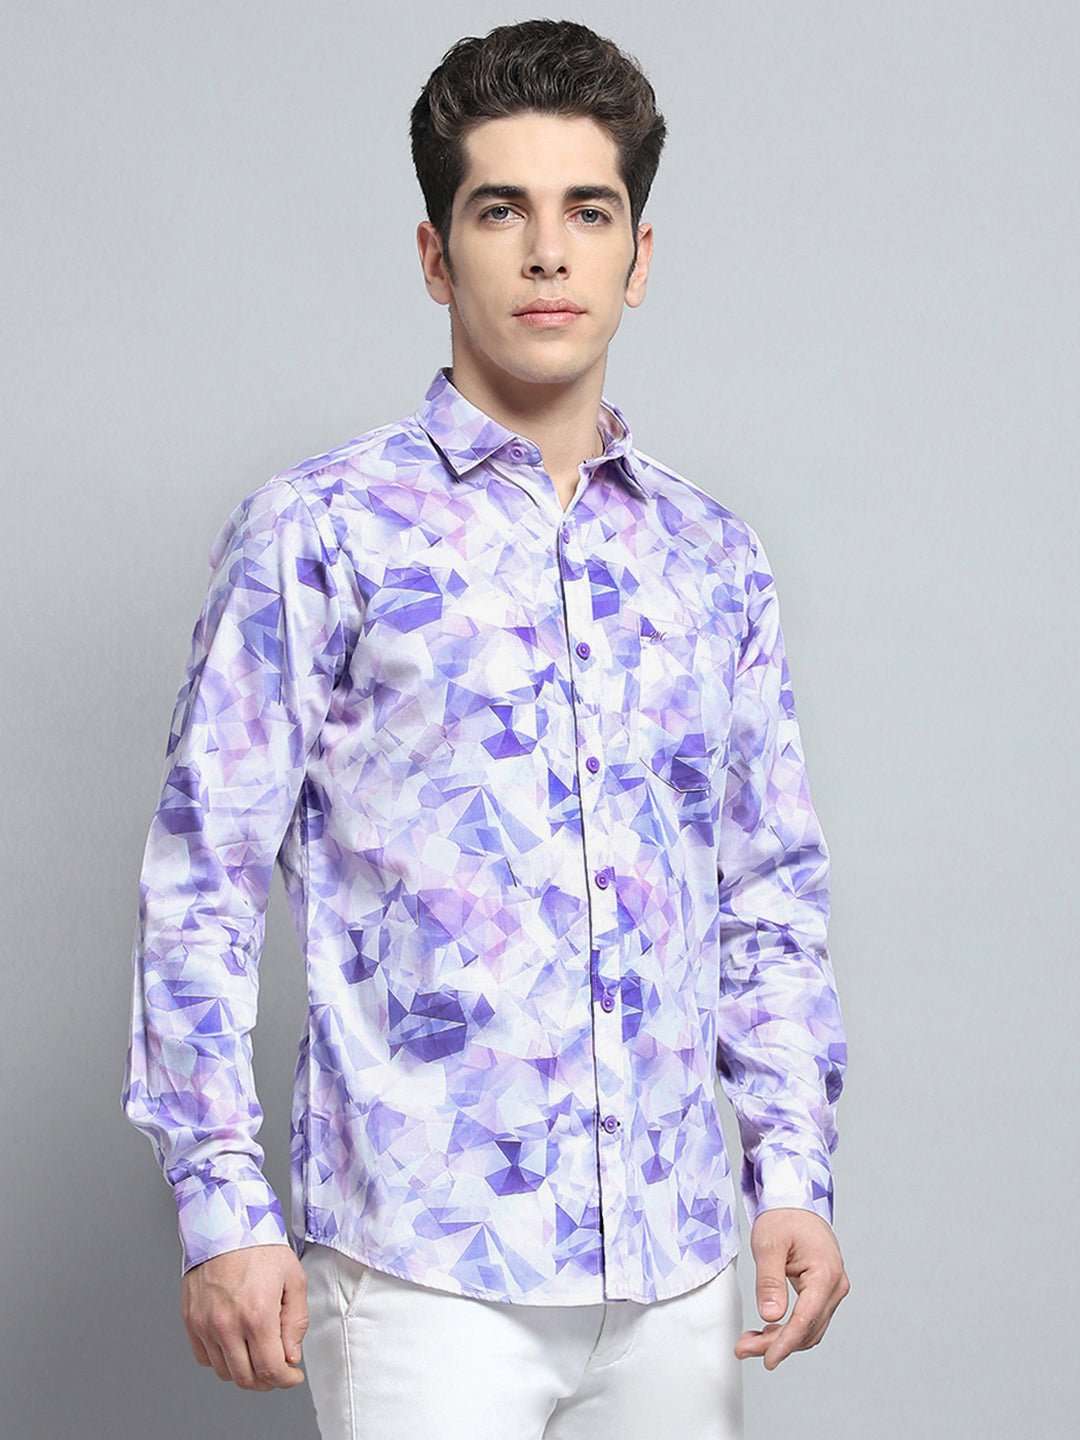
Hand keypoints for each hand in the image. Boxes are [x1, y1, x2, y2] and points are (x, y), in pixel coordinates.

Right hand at [182, 1243, 308, 1390]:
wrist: (225, 1222)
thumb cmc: (259, 1245)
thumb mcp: (293, 1278)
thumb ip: (296, 1322)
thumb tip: (291, 1355)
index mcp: (256, 1315)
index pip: (270, 1370)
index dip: (285, 1380)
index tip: (292, 1375)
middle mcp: (227, 1325)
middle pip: (245, 1379)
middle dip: (267, 1381)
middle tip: (278, 1368)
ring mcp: (205, 1324)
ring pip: (224, 1372)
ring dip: (244, 1371)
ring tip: (257, 1353)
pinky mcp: (190, 1320)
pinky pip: (204, 1358)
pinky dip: (221, 1360)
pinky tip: (235, 1344)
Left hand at [734, 1208, 848, 1369]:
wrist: (795, 1201)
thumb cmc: (783, 1217)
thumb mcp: (768, 1244)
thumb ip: (770, 1281)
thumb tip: (771, 1316)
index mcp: (825, 1274)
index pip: (805, 1319)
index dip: (785, 1343)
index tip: (767, 1359)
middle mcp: (835, 1285)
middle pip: (807, 1329)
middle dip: (776, 1344)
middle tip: (743, 1348)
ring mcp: (832, 1289)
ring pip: (809, 1328)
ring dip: (782, 1340)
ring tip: (750, 1342)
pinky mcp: (824, 1291)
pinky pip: (809, 1318)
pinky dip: (789, 1329)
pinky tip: (766, 1330)